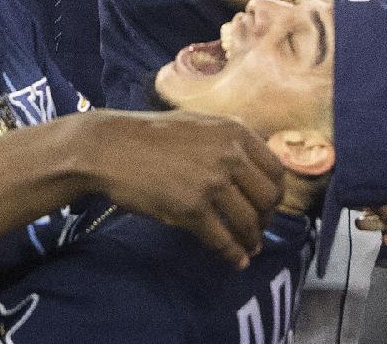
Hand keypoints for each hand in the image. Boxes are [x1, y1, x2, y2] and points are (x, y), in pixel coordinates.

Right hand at [88, 110, 283, 269]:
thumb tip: (254, 166)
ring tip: (249, 247)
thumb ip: (228, 141)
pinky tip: (235, 261)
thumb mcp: (198, 124)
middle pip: (269, 199)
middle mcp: (229, 155)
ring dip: (251, 240)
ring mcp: (211, 182)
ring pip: (249, 222)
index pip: (276, 169)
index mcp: (235, 131)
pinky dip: (233, 254)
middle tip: (257, 227)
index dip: (274, 192)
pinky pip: (223, 239)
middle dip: (266, 218)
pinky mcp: (192, 209)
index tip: (267, 204)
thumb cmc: (149, 135)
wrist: (111, 147)